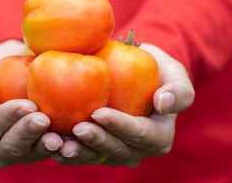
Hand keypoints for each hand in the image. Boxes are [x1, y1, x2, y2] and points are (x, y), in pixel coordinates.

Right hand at [0, 40, 63, 166]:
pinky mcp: (36, 149)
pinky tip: (72, 139)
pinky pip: (48, 152)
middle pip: (7, 148)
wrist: (12, 72)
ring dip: (43, 147)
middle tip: (43, 118)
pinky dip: (61, 147)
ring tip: (58, 137)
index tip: (24, 105)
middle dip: (26, 134)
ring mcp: (15, 151)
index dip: (3, 120)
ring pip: (29, 155)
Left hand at [52, 43, 194, 166]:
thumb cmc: (158, 73)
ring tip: (61, 144)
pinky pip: (84, 154)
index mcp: (158, 136)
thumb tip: (163, 103)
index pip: (139, 134)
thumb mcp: (176, 75)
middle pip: (117, 150)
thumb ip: (179, 90)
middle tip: (77, 128)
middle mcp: (138, 150)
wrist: (137, 75)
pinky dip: (69, 152)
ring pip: (98, 157)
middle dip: (97, 141)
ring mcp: (117, 152)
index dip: (120, 126)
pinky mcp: (99, 148)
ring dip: (79, 152)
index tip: (99, 113)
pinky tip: (52, 145)